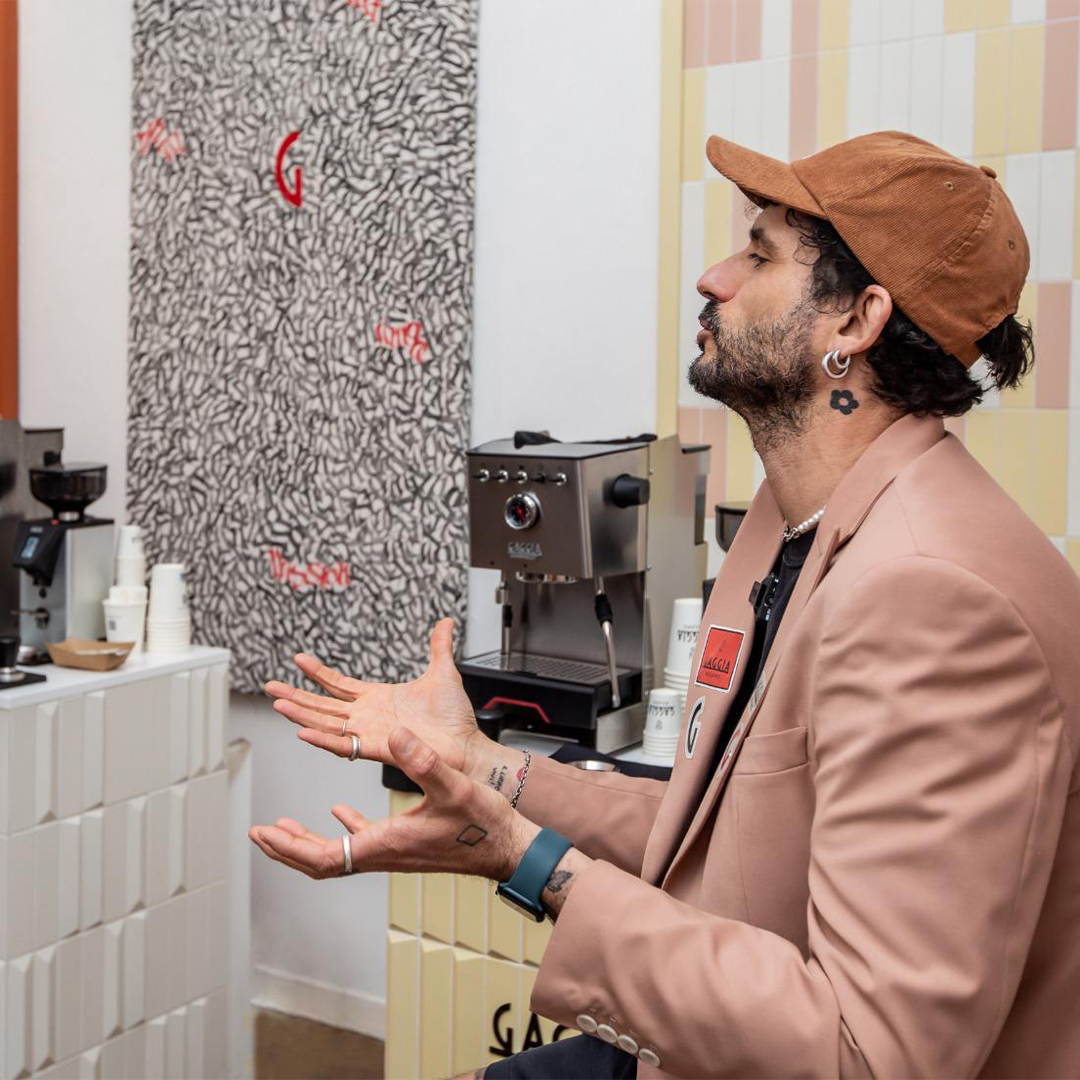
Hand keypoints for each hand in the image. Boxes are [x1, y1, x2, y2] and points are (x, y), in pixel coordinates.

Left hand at [248, 727, 540, 882]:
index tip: (264, 833)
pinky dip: (343, 830)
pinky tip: (339, 815)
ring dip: (306, 842)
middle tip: (258, 833)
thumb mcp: (453, 786)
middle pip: (323, 861)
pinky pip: (363, 842)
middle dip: (286, 848)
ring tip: (281, 827)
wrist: (511, 848)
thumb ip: (422, 759)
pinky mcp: (407, 842)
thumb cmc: (484, 825)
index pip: (325, 857)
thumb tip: (393, 734)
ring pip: (339, 854)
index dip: (291, 847)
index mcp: (387, 842)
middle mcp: (385, 852)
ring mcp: (395, 850)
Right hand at [265, 617, 486, 777]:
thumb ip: (439, 647)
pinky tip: (302, 732)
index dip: (319, 672)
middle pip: (323, 705)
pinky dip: (322, 740)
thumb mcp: (443, 673)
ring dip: (301, 715)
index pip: (339, 684)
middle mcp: (368, 716)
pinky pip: (344, 746)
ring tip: (277, 704)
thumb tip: (445, 622)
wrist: (466, 746)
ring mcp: (370, 733)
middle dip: (296, 695)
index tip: (298, 659)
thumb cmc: (455, 718)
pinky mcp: (377, 749)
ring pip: (326, 724)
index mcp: (378, 698)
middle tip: (269, 686)